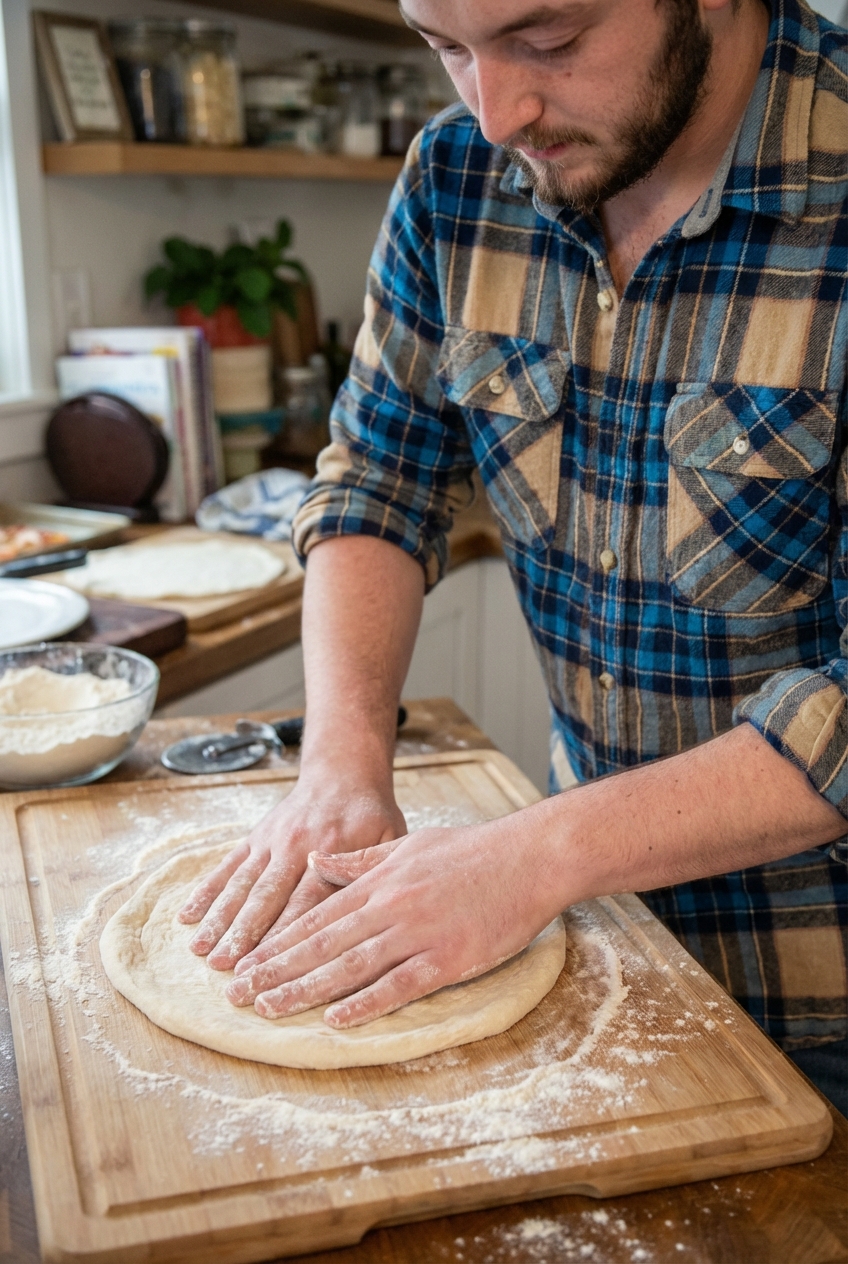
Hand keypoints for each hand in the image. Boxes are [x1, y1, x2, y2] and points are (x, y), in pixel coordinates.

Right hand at [177, 775, 406, 969]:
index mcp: (330, 853)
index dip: (285, 937)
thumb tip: (359, 915)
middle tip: (227, 971)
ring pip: (241, 885)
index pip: (305, 904)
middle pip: (266, 898)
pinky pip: (227, 867)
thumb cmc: (371, 815)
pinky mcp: (254, 838)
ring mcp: (271, 842)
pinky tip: (188, 917)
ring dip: (220, 919)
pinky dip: (206, 891)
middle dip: (244, 936)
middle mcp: (295, 848)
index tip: (270, 969)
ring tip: (201, 951)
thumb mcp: (389, 839)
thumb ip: (372, 874)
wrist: (343, 772)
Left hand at [223, 812, 565, 1027]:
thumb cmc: (471, 851)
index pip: (315, 918)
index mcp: (378, 882)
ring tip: (270, 1008)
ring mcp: (417, 934)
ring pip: (350, 967)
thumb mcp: (407, 845)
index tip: (245, 964)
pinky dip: (365, 1004)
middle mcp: (389, 908)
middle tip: (238, 995)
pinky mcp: (447, 959)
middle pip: (321, 945)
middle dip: (276, 970)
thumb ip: (358, 862)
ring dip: (305, 990)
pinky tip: (336, 1020)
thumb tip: (316, 864)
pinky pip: (399, 986)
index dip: (277, 944)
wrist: (527, 857)